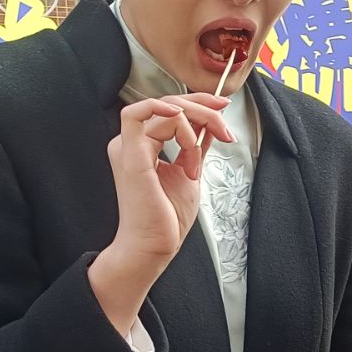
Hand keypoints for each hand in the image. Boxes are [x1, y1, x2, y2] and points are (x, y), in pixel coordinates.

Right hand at [91, 94, 232, 333]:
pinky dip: (159, 109)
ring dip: (193, 125)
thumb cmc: (167, 217)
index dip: (199, 106)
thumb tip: (210, 125)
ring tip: (198, 159)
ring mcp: (128, 147)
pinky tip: (179, 115)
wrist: (154, 245)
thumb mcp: (189, 171)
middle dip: (202, 108)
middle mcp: (132, 142)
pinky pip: (135, 116)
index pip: (170, 111)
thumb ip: (196, 146)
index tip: (223, 112)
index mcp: (143, 145)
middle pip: (168, 105)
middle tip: (224, 124)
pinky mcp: (129, 155)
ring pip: (162, 110)